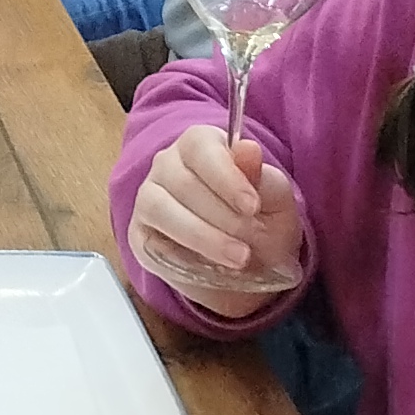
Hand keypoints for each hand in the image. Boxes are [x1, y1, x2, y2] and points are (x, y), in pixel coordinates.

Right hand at [126, 127, 301, 318]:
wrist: (248, 267)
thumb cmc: (261, 222)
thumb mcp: (275, 202)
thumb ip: (262, 177)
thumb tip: (249, 149)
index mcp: (200, 145)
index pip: (200, 147)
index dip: (226, 177)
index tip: (252, 207)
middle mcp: (167, 165)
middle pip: (183, 182)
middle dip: (222, 217)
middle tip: (252, 245)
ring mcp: (149, 197)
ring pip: (161, 209)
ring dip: (203, 237)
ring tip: (238, 259)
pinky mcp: (140, 233)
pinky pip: (151, 242)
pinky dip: (182, 257)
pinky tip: (211, 269)